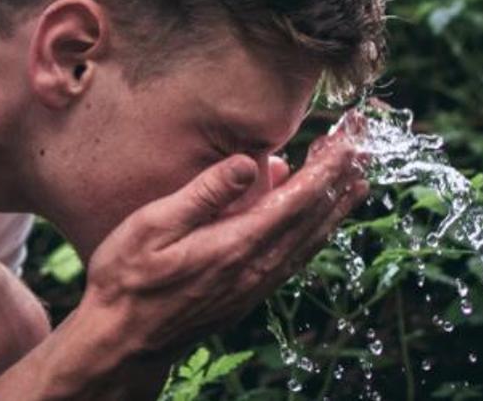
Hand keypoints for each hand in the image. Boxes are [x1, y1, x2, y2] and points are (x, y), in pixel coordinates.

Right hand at [79, 130, 370, 357]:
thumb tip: (251, 163)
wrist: (120, 341)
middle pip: (313, 218)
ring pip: (309, 240)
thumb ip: (205, 193)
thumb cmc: (128, 279)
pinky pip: (294, 257)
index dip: (327, 168)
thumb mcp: (154, 225)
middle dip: (340, 180)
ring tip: (356, 180)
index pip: (298, 199)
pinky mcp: (247, 294)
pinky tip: (317, 221)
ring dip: (335, 207)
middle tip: (362, 148)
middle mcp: (256, 267)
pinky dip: (314, 232)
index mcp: (237, 244)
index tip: (349, 142)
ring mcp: (254, 284)